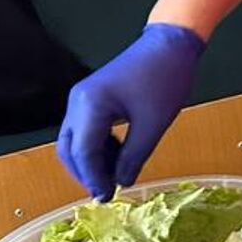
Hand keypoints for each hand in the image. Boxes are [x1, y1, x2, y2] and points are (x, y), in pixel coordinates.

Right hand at [55, 24, 205, 198]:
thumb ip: (135, 156)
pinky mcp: (92, 98)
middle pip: (70, 149)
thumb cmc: (166, 77)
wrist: (171, 43)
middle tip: (107, 192)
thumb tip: (122, 182)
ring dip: (92, 161)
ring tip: (116, 175)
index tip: (107, 198)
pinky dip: (97, 147)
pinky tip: (119, 155)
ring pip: (75, 141)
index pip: (83, 152)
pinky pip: (85, 130)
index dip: (94, 179)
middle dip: (86, 173)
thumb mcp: (154, 122)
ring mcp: (82, 98)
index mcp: (90, 104)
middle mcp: (78, 101)